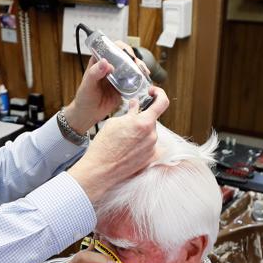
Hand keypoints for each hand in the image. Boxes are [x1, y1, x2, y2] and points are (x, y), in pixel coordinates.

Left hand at [64, 41, 151, 131]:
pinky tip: (143, 79)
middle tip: (137, 64)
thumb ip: (95, 73)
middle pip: (124, 56)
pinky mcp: (124, 86)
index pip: (111, 48)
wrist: (89, 114)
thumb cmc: (84, 98)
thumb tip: (105, 62)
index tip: (126, 53)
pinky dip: (140, 79)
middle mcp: (110, 67)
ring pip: (131, 67)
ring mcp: (118, 77)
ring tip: (143, 71)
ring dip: (139, 67)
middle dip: (133, 58)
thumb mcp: (87, 85)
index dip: (120, 48)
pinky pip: (134, 80)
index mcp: (99, 62)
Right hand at [67, 86, 169, 203]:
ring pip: (149, 133)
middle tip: (127, 122)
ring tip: (123, 138)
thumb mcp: (114, 122)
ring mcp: (152, 148)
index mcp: (144, 123)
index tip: (153, 93)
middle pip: (151, 120)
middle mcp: (152, 135)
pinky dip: (140, 143)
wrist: (101, 169)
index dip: (159, 94)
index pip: (162, 103)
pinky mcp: (149, 158)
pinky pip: (148, 145)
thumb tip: (136, 105)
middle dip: (141, 118)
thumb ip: (130, 112)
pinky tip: (126, 148)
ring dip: (140, 132)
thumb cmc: (104, 145)